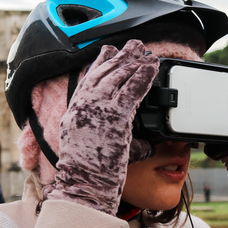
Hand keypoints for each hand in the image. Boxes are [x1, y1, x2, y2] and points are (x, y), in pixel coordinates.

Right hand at [44, 40, 158, 214]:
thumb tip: (126, 136)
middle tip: (132, 45)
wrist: (83, 182)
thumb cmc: (86, 172)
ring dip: (133, 61)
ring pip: (119, 77)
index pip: (88, 80)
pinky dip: (144, 75)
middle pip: (104, 73)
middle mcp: (85, 106)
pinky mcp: (116, 116)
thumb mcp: (86, 146)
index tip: (108, 51)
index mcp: (75, 112)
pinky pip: (133, 89)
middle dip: (120, 57)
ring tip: (145, 51)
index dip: (100, 64)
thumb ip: (100, 133)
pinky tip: (152, 67)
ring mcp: (100, 109)